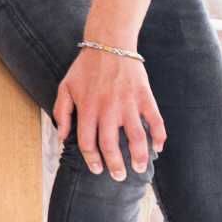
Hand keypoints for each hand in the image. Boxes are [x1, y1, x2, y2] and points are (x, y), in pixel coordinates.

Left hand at [53, 47, 165, 180]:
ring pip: (136, 137)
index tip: (97, 169)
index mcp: (87, 108)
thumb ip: (62, 113)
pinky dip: (160, 136)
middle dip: (115, 165)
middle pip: (111, 145)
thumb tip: (62, 137)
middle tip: (119, 176)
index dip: (92, 159)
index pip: (88, 142)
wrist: (108, 45)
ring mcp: (128, 103)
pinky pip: (155, 120)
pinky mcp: (144, 97)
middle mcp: (108, 109)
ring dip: (140, 156)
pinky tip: (159, 147)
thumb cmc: (84, 69)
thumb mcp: (65, 88)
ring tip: (140, 169)